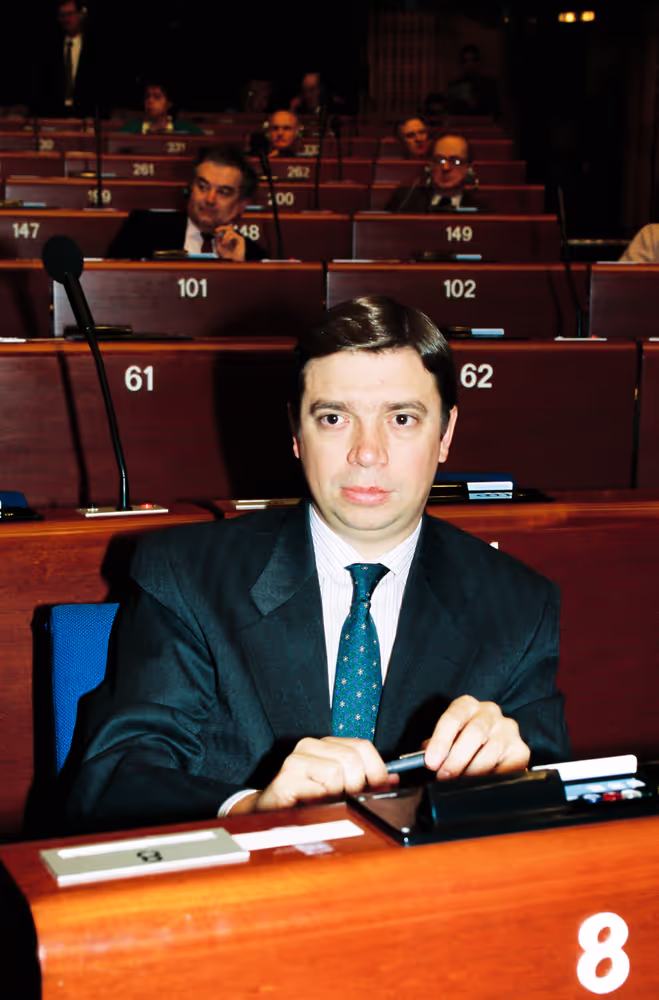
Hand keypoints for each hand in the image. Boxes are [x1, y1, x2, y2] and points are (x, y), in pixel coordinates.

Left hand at [214, 226, 245, 261]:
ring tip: (223, 243)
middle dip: (222, 228)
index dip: (220, 228)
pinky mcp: (240, 239)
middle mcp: (233, 237)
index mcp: (228, 238)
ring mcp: (237, 237)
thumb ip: (217, 240)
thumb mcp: (219, 247)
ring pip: (230, 231)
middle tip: (216, 230)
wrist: (233, 261)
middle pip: (228, 227)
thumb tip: (216, 232)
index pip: (225, 229)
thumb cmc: (227, 255)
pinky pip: (233, 235)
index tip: (215, 230)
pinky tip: (225, 243)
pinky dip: (228, 238)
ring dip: (224, 237)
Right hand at [229, 737, 394, 813]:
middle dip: (358, 786)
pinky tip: (316, 807)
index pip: (363, 746)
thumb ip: (367, 781)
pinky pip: (321, 787)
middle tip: (349, 801)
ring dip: (340, 795)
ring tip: (329, 804)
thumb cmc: (308, 802)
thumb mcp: (341, 789)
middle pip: (353, 758)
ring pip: (338, 771)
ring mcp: (296, 759)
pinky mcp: (286, 778)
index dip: (377, 770)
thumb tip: (394, 779)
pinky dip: (325, 802)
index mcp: (327, 745)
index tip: (378, 789)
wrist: (269, 815)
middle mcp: (311, 746)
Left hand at [423, 695, 529, 778]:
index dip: (441, 741)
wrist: (490, 746)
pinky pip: (507, 768)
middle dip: (456, 759)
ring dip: (472, 772)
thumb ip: (435, 746)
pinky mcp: (520, 750)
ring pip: (490, 752)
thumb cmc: (462, 742)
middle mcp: (490, 712)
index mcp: (467, 705)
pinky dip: (492, 779)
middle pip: (475, 733)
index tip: (431, 761)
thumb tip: (424, 760)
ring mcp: (508, 730)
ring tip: (460, 783)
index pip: (453, 718)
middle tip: (444, 776)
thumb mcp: (446, 738)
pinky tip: (481, 784)